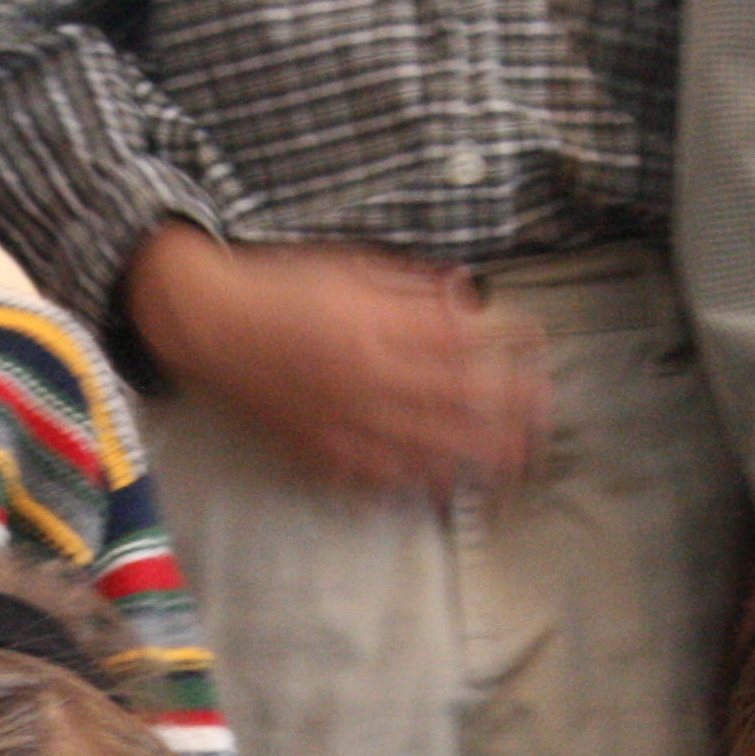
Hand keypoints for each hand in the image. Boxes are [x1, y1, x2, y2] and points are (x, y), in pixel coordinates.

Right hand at [125, 225, 544, 491]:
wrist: (210, 323)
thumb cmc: (282, 286)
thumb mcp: (352, 265)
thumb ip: (410, 286)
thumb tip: (465, 295)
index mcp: (379, 327)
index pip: (462, 344)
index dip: (506, 352)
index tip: (538, 356)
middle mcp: (369, 377)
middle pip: (455, 403)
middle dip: (507, 416)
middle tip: (544, 425)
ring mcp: (343, 419)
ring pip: (422, 447)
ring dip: (472, 459)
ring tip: (510, 467)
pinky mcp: (316, 448)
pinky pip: (371, 475)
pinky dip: (409, 484)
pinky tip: (438, 490)